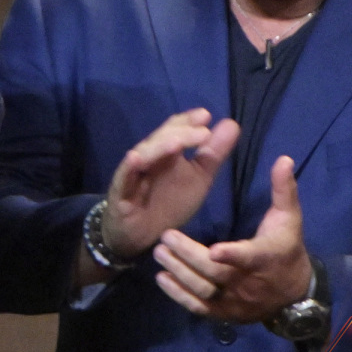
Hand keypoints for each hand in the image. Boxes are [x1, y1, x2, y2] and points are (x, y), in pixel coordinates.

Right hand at [98, 109, 238, 257]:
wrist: (142, 235)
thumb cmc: (169, 203)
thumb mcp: (199, 177)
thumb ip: (213, 153)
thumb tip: (232, 123)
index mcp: (165, 151)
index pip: (174, 129)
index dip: (188, 121)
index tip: (206, 116)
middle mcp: (148, 157)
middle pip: (160, 139)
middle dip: (180, 133)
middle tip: (203, 131)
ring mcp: (132, 173)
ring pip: (143, 155)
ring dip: (159, 147)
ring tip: (177, 143)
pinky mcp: (120, 192)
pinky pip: (123, 178)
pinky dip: (129, 167)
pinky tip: (136, 159)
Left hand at [153, 155, 313, 322]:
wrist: (293, 294)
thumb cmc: (287, 249)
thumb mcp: (290, 219)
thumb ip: (283, 190)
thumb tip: (283, 159)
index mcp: (267, 258)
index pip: (250, 258)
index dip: (233, 256)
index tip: (214, 249)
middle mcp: (249, 283)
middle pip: (216, 275)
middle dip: (190, 257)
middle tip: (166, 236)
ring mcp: (235, 301)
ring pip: (204, 291)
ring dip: (179, 273)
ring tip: (158, 252)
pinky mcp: (223, 313)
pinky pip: (199, 308)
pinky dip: (179, 295)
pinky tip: (161, 278)